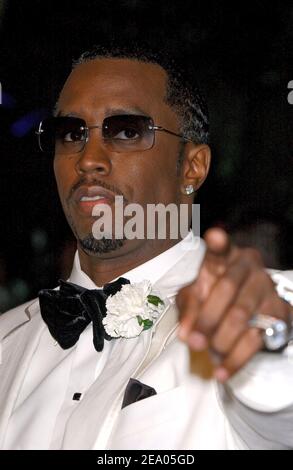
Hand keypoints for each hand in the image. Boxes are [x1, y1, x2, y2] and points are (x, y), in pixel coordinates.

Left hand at [177, 228, 292, 381]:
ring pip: (242, 315)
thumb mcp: (196, 296)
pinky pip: (257, 338)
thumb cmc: (215, 296)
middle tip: (193, 341)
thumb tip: (187, 335)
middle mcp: (249, 266)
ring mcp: (266, 287)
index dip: (218, 243)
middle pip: (226, 289)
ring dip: (221, 340)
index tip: (214, 237)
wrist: (251, 309)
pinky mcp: (279, 312)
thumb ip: (188, 309)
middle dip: (207, 319)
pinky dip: (237, 359)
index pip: (221, 249)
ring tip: (208, 354)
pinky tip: (223, 371)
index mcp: (225, 257)